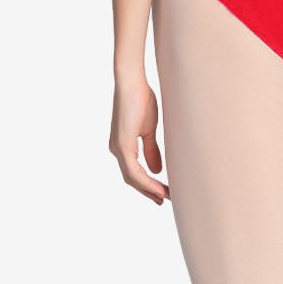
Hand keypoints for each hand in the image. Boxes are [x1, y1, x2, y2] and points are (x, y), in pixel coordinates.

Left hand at [110, 74, 168, 204]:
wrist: (132, 83)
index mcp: (122, 145)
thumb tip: (156, 170)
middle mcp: (116, 149)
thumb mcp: (149, 130)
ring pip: (132, 179)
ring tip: (166, 197)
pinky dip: (146, 182)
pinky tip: (158, 188)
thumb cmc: (140, 100)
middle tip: (165, 201)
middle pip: (131, 180)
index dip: (147, 185)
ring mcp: (117, 148)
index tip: (163, 193)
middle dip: (148, 192)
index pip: (134, 173)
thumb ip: (151, 150)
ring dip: (149, 190)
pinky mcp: (122, 145)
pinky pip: (134, 171)